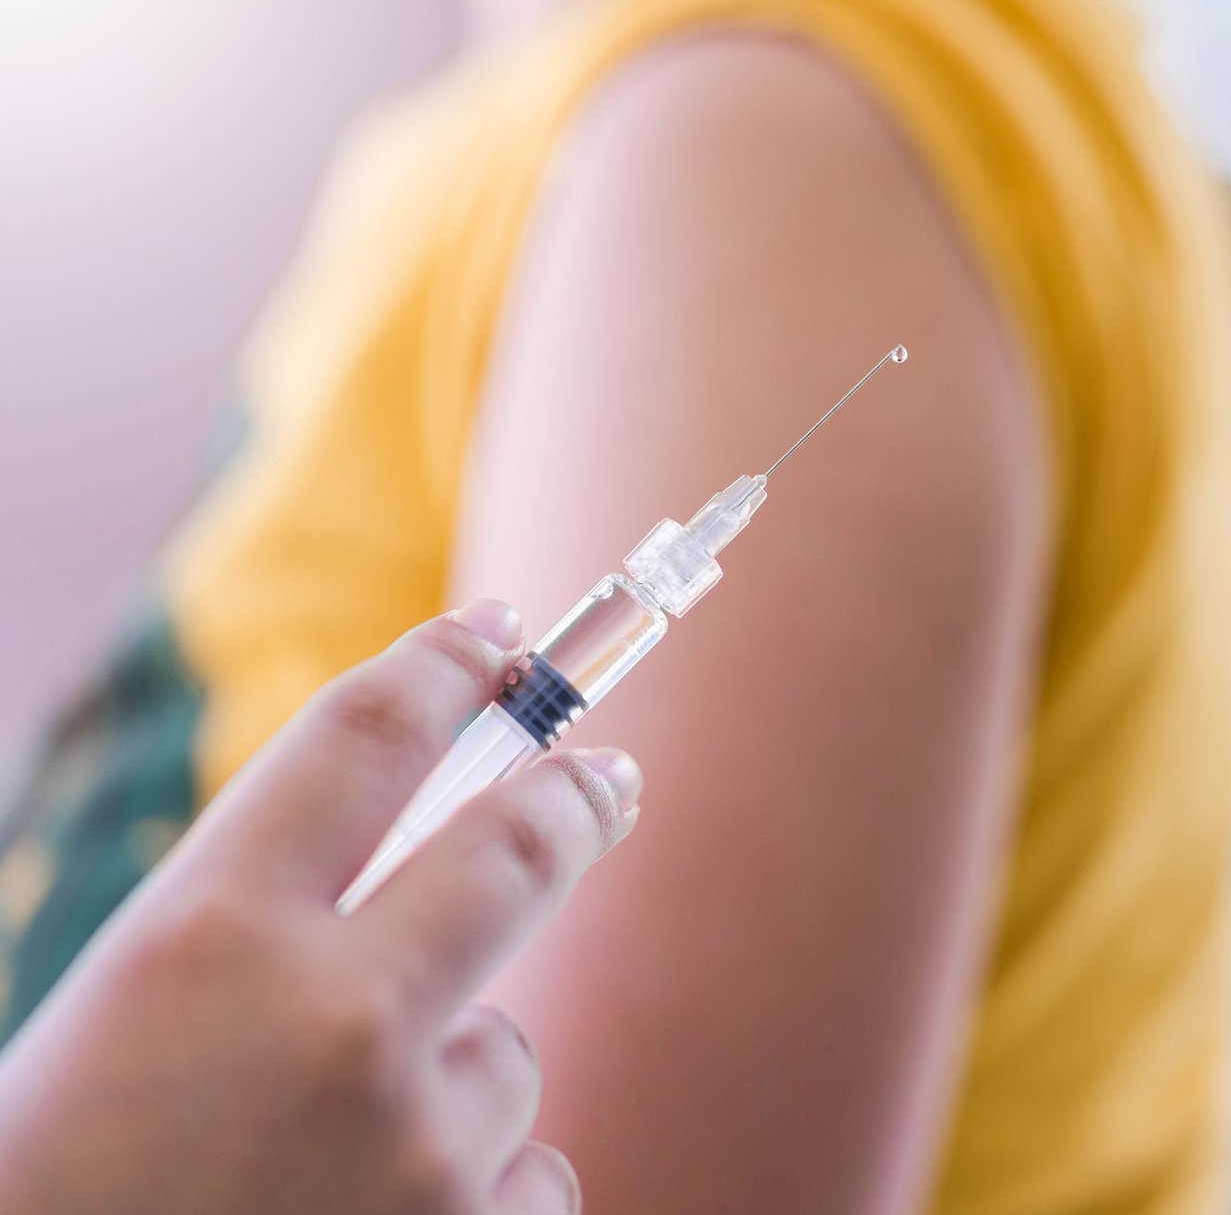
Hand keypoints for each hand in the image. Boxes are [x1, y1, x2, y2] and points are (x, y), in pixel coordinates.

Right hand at [0, 601, 643, 1214]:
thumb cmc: (59, 1184)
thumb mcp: (120, 1025)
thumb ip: (257, 935)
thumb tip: (412, 853)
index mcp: (206, 936)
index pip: (367, 734)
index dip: (446, 663)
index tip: (495, 635)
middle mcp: (336, 1018)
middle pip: (520, 842)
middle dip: (576, 797)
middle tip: (607, 780)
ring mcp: (423, 1144)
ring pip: (508, 1062)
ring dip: (450, 1095)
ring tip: (320, 1180)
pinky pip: (527, 1180)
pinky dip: (472, 1202)